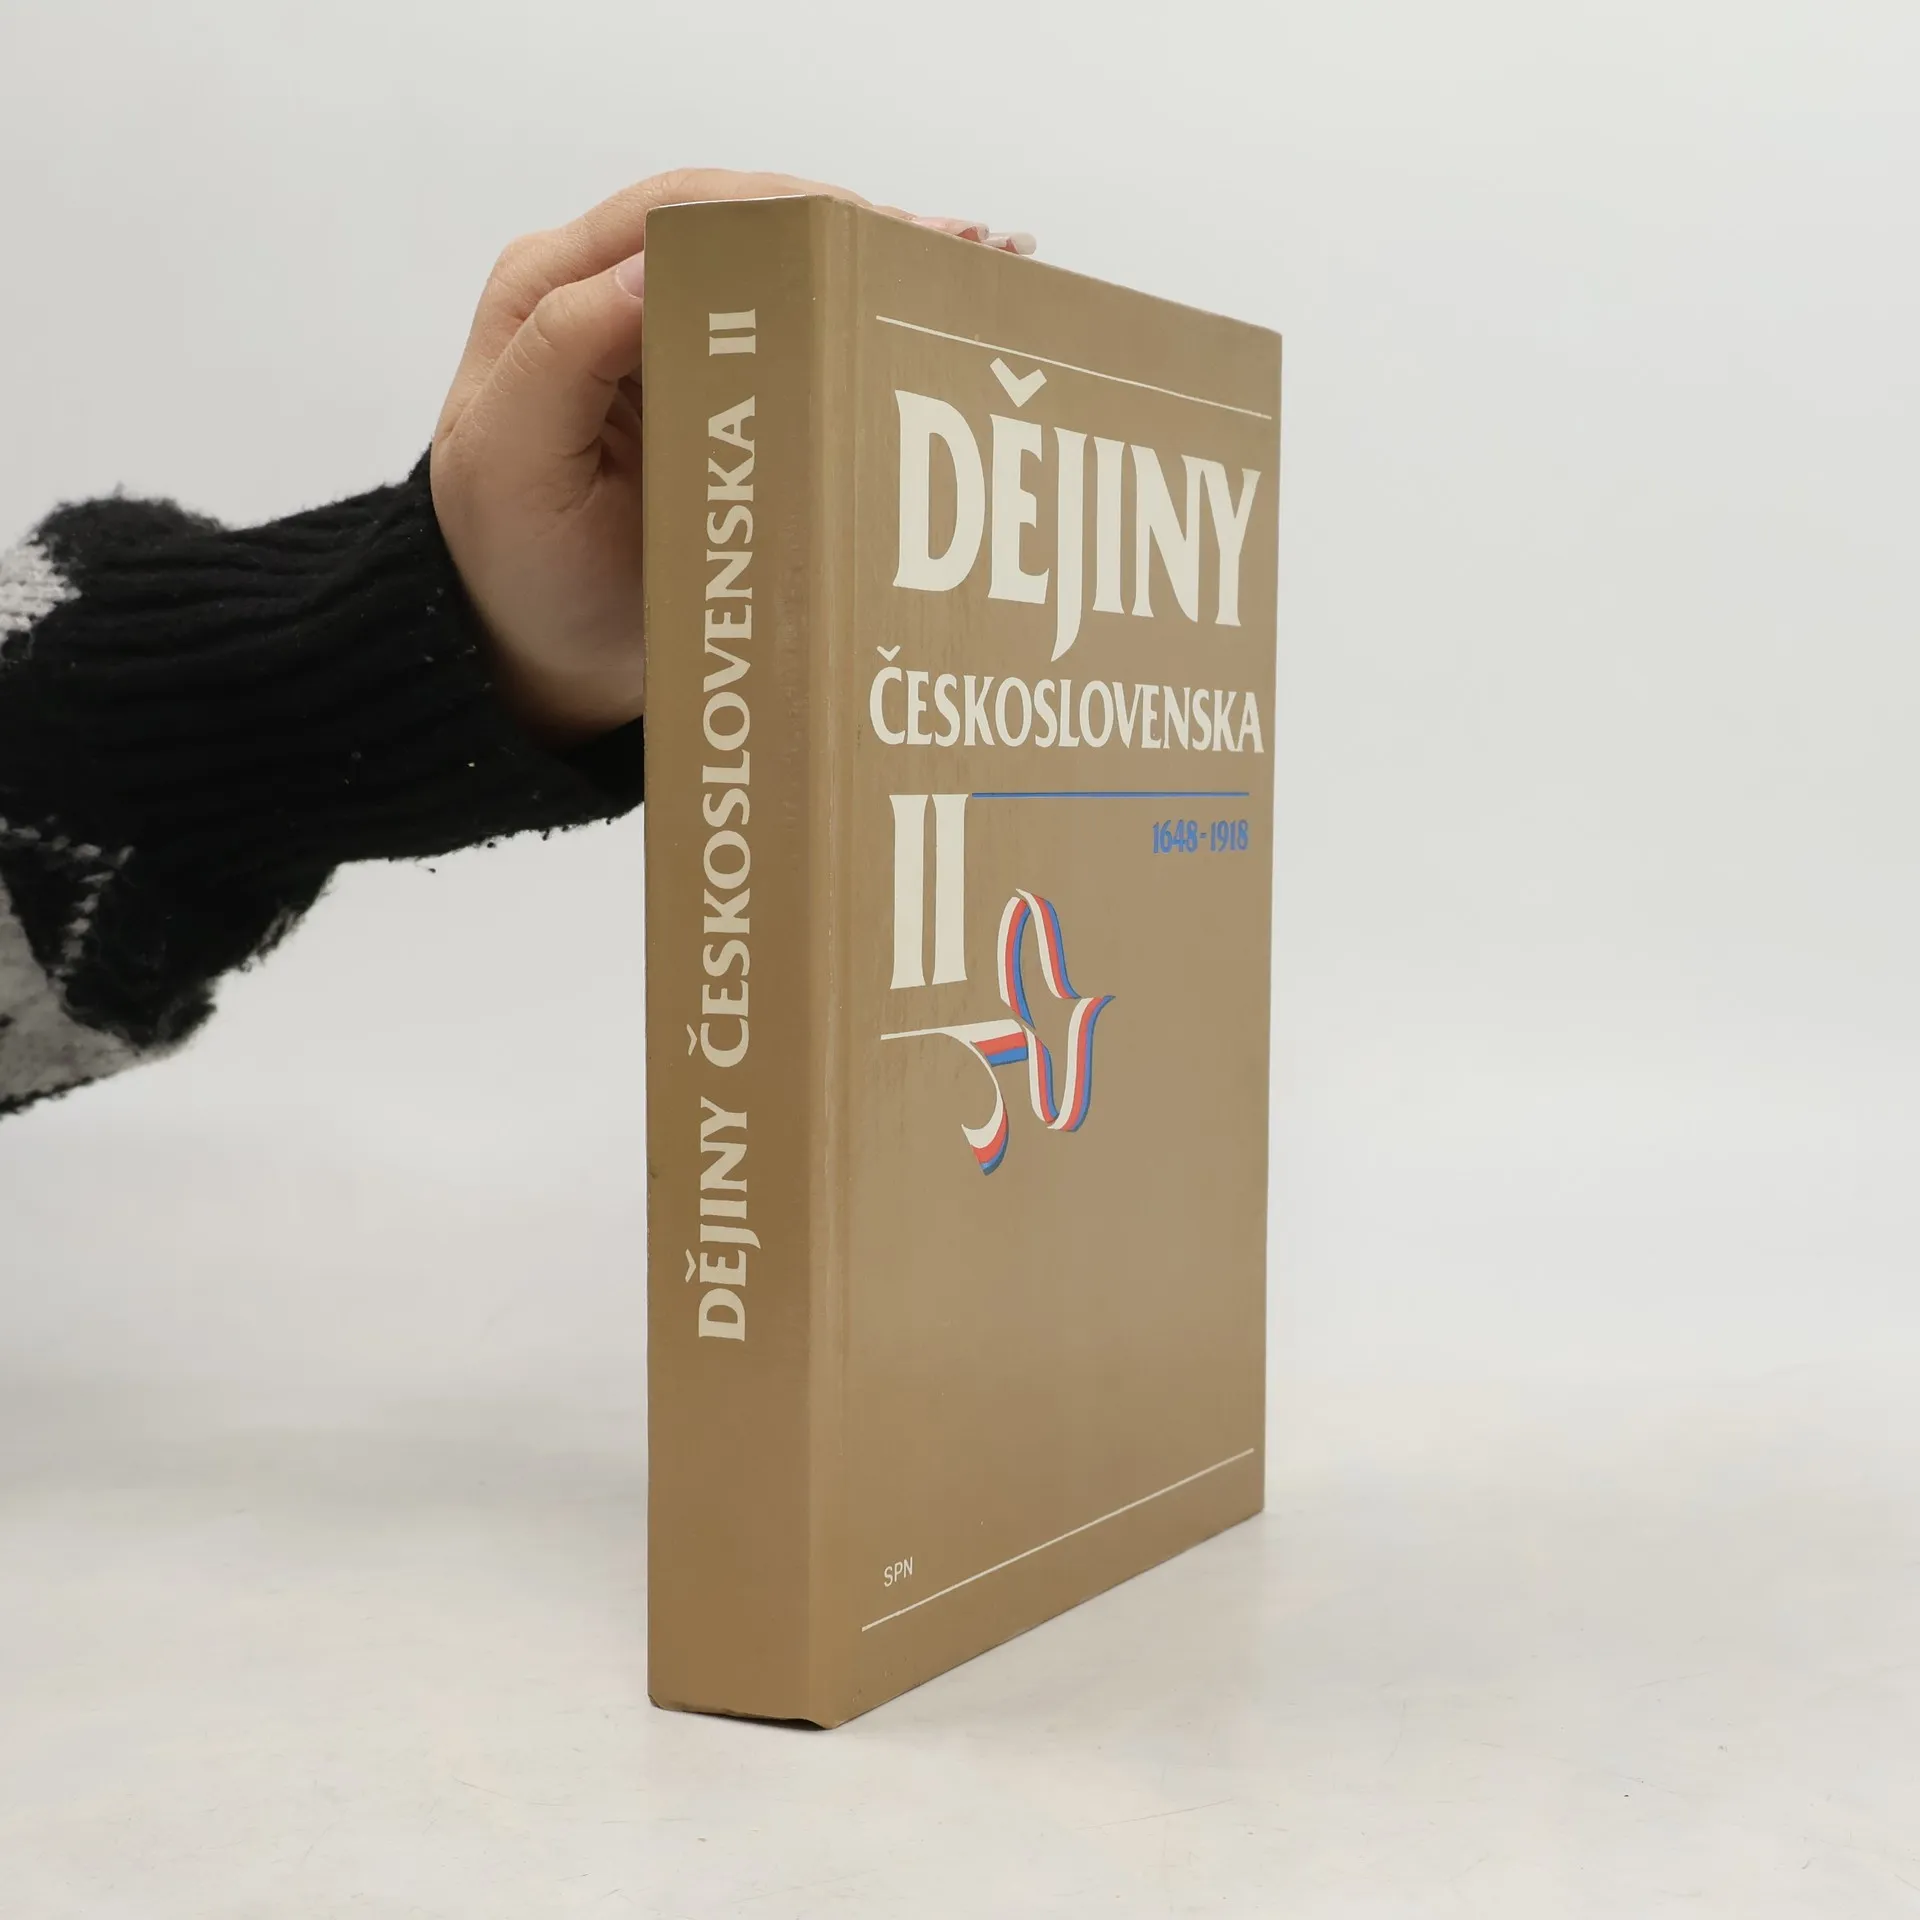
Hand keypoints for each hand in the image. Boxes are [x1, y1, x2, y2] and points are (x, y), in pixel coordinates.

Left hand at [430, 168, 1032, 744]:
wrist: (540, 661)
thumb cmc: (517, 572)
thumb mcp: (513, 465)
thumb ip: (564, 353)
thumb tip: (650, 265)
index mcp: (552, 292)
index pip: (678, 214)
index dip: (779, 208)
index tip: (873, 230)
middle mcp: (614, 297)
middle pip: (746, 227)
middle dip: (852, 228)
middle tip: (962, 249)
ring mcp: (671, 344)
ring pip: (780, 274)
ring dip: (872, 266)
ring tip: (977, 266)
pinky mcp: (714, 394)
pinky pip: (792, 340)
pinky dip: (859, 324)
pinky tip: (929, 318)